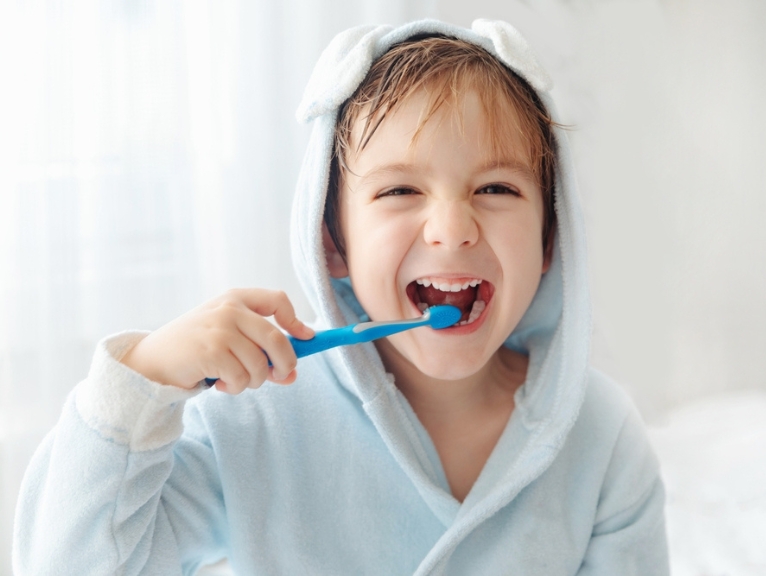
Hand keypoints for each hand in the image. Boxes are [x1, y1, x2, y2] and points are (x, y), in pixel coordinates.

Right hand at [120, 289, 313, 392]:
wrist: (151, 361)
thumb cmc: (195, 350)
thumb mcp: (229, 342)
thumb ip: (260, 353)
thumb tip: (292, 374)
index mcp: (235, 298)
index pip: (277, 299)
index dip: (295, 320)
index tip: (306, 338)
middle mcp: (229, 309)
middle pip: (276, 338)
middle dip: (285, 363)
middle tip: (280, 376)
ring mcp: (220, 329)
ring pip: (259, 365)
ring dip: (253, 382)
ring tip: (234, 381)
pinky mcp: (211, 351)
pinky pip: (241, 378)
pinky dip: (235, 388)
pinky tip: (220, 384)